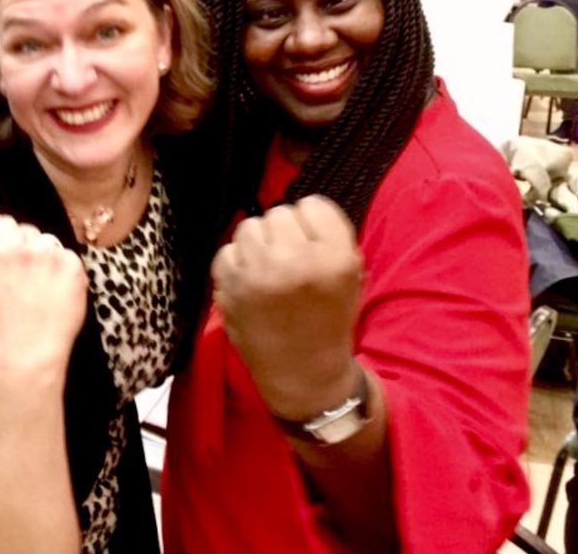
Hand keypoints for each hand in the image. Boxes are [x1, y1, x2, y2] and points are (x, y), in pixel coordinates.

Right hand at [0, 204, 86, 371]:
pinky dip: (65, 272)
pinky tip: (55, 291)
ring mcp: (49, 254)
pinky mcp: (73, 266)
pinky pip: (69, 257)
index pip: (5, 222)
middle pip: (29, 230)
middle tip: (24, 279)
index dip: (8, 243)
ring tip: (41, 286)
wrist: (27, 346)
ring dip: (47, 258)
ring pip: (49, 242)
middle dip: (28, 248)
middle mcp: (20, 245)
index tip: (9, 264)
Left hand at [212, 196, 362, 419]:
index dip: (311, 222)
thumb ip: (329, 239)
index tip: (311, 242)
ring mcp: (259, 273)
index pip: (314, 204)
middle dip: (283, 234)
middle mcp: (297, 261)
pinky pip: (227, 251)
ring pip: (249, 227)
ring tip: (267, 270)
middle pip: (279, 213)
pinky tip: (249, 283)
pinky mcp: (230, 286)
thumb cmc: (328, 321)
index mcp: (335, 258)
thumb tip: (298, 209)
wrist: (303, 373)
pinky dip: (235, 263)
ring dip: (257, 244)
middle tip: (287, 259)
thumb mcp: (349, 278)